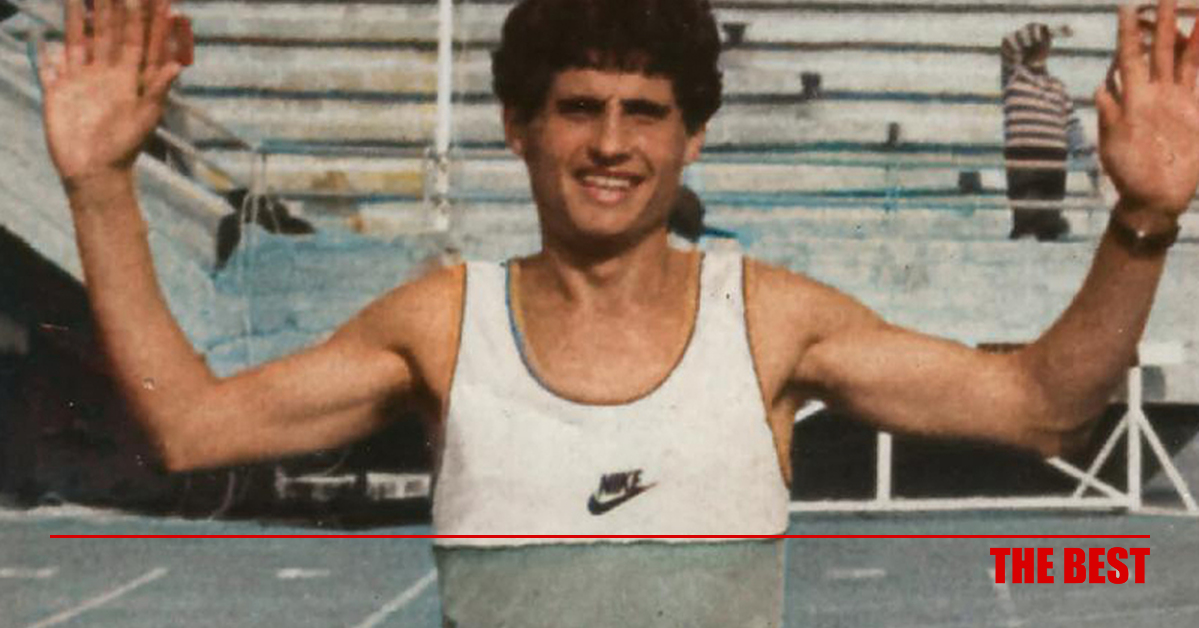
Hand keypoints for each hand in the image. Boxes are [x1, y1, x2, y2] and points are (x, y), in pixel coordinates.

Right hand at [38, 0, 189, 186]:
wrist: (94, 171)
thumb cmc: (125, 148)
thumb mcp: (146, 118)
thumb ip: (157, 90)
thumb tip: (176, 66)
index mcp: (129, 77)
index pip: (139, 40)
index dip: (146, 19)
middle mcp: (106, 73)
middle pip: (109, 32)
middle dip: (113, 7)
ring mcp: (81, 79)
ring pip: (80, 39)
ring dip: (78, 17)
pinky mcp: (58, 90)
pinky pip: (51, 64)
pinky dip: (47, 50)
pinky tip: (44, 34)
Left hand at [1096, 0, 1198, 217]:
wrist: (1154, 196)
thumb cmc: (1127, 173)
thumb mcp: (1111, 145)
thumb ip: (1108, 116)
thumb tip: (1101, 89)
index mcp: (1130, 99)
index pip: (1129, 58)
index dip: (1128, 34)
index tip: (1126, 6)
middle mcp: (1152, 93)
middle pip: (1158, 50)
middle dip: (1161, 21)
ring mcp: (1174, 98)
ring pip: (1180, 57)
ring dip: (1185, 32)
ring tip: (1192, 4)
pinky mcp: (1192, 107)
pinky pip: (1197, 74)